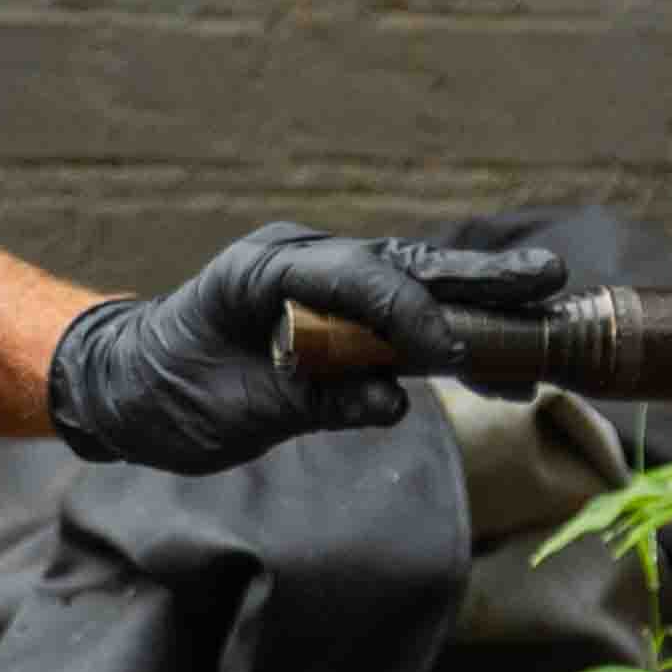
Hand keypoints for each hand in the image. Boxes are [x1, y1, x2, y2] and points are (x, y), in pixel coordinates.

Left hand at [43, 225, 575, 472]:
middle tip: (545, 280)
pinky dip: (446, 339)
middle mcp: (304, 268)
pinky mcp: (330, 328)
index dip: (410, 311)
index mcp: (273, 269)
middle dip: (474, 279)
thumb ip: (315, 399)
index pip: (359, 277)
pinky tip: (494, 359)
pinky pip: (397, 325)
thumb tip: (393, 399)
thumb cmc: (164, 387)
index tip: (454, 352)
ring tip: (539, 305)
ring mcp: (319, 291)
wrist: (125, 389)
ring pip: (410, 287)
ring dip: (474, 303)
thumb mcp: (231, 404)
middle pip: (403, 267)